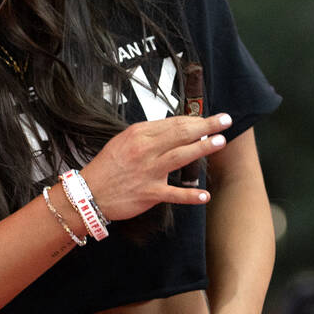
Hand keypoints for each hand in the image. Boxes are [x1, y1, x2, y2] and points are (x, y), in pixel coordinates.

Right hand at [80, 113, 231, 221]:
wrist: (88, 193)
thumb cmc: (107, 167)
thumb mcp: (124, 141)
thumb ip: (148, 135)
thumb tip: (174, 129)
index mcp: (139, 135)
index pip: (173, 123)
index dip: (195, 119)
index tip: (210, 118)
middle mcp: (144, 150)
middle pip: (180, 134)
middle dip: (206, 126)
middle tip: (225, 121)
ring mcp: (147, 172)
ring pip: (180, 156)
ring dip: (202, 149)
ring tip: (220, 142)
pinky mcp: (148, 193)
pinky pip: (173, 194)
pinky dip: (189, 196)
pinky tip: (204, 196)